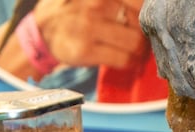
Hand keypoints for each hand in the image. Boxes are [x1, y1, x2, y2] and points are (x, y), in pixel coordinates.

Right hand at [33, 0, 147, 68]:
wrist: (43, 29)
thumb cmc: (75, 8)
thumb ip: (118, 0)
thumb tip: (152, 6)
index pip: (140, 2)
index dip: (150, 12)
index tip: (149, 18)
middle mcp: (95, 3)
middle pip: (141, 21)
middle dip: (146, 31)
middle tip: (145, 36)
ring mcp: (89, 27)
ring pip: (135, 42)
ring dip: (141, 50)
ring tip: (138, 49)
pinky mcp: (85, 51)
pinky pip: (122, 60)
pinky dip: (131, 62)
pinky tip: (129, 59)